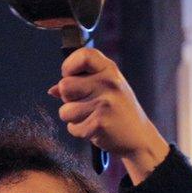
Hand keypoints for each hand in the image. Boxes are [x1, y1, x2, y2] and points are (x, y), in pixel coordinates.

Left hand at [49, 48, 168, 182]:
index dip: (69, 66)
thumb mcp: (106, 89)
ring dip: (72, 118)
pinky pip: (72, 127)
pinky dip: (79, 131)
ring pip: (65, 110)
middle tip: (84, 103)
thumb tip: (52, 90)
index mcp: (110, 70)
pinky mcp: (99, 123)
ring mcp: (105, 103)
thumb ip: (81, 83)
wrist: (139, 137)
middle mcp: (108, 83)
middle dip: (68, 98)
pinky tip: (94, 128)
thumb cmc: (118, 110)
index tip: (70, 76)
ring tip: (91, 117)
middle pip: (65, 86)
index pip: (83, 55)